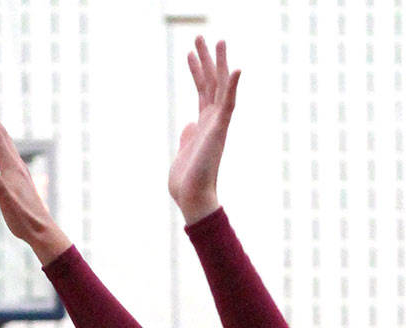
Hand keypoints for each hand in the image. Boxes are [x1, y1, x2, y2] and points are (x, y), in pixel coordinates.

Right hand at [0, 95, 71, 264]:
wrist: (42, 231)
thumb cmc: (24, 221)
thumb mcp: (7, 206)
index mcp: (12, 167)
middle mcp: (17, 163)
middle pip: (1, 132)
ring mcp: (19, 169)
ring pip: (6, 139)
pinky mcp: (20, 176)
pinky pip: (8, 150)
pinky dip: (0, 138)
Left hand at [168, 36, 239, 224]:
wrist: (192, 198)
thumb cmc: (186, 183)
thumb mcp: (184, 152)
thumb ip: (188, 136)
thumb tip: (188, 125)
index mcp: (204, 125)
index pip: (202, 92)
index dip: (196, 71)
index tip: (190, 54)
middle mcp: (213, 121)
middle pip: (211, 82)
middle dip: (206, 59)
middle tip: (200, 36)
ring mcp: (218, 124)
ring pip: (220, 87)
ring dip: (218, 63)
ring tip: (216, 39)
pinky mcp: (220, 130)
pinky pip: (228, 104)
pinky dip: (232, 87)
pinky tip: (236, 68)